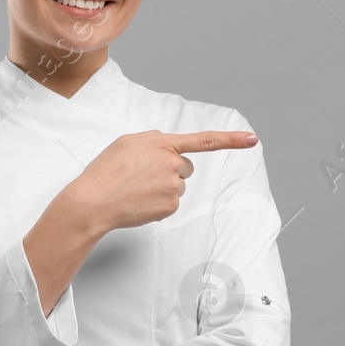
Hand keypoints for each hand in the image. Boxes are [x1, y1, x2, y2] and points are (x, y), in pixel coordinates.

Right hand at [66, 128, 257, 233]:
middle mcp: (172, 163)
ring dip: (163, 187)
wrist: (92, 201)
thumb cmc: (106, 171)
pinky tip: (141, 201)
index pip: (204, 140)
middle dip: (171, 170)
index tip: (252, 139)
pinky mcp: (171, 206)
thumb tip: (168, 146)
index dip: (231, 140)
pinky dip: (159, 203)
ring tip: (138, 188)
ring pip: (179, 185)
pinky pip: (172, 202)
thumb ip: (153, 140)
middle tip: (144, 176)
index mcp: (162, 144)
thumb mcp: (127, 142)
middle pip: (186, 167)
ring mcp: (173, 186)